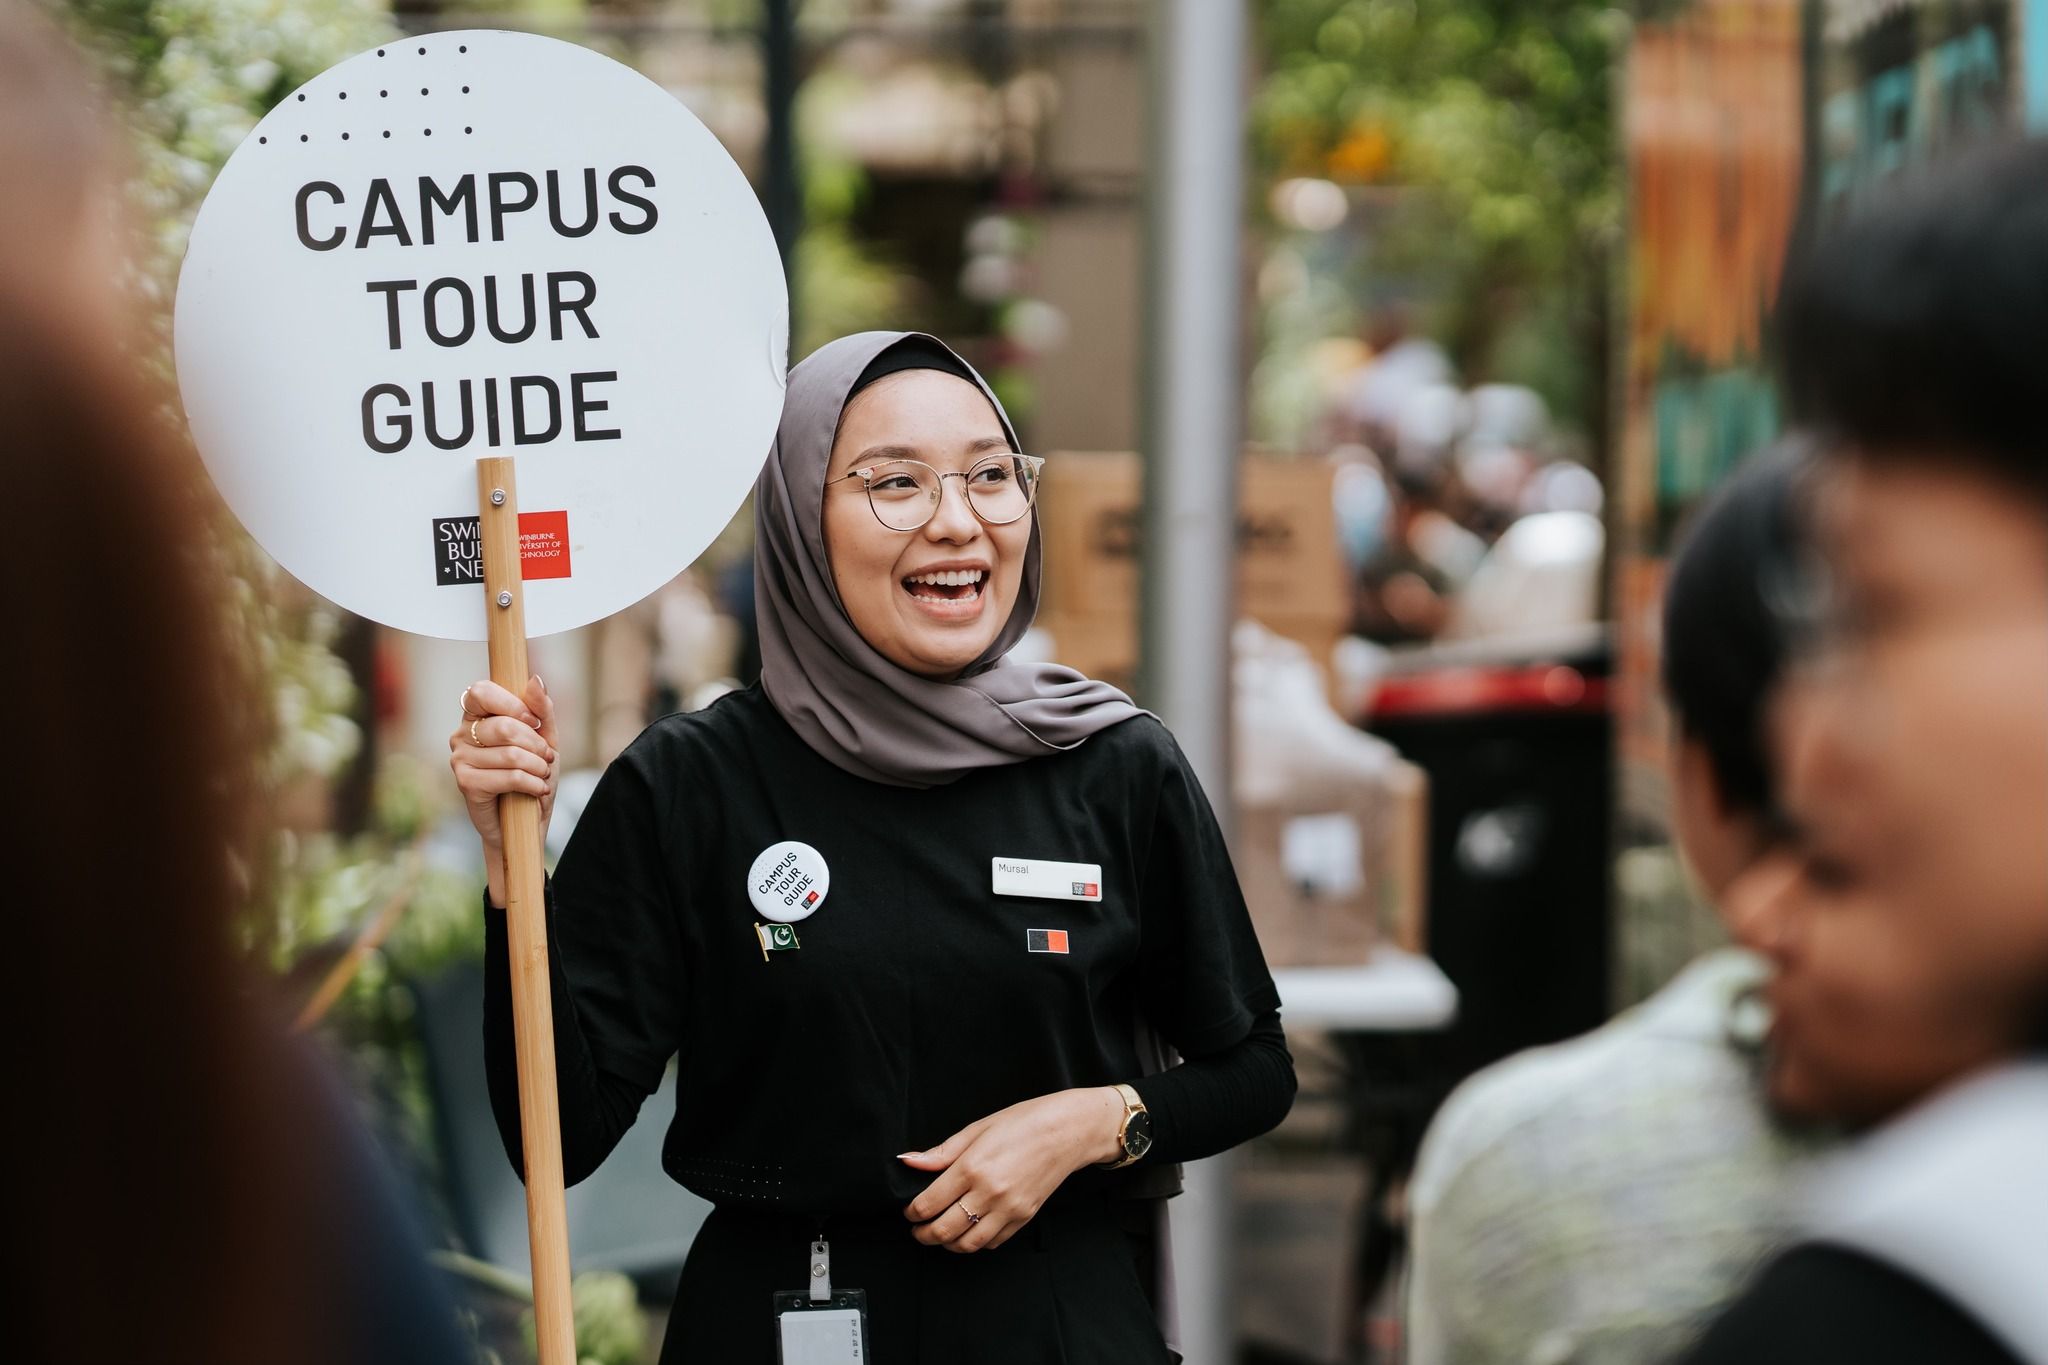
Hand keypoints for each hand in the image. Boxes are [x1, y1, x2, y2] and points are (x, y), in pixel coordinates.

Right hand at [448, 675, 558, 901]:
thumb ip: (542, 710)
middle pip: (504, 726)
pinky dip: (532, 783)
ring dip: (538, 767)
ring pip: (510, 754)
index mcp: (476, 716)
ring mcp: (459, 759)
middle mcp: (462, 734)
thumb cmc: (532, 775)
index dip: (513, 704)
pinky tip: (537, 790)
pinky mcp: (465, 783)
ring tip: (543, 775)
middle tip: (548, 758)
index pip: (482, 691)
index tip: (535, 722)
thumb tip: (535, 680)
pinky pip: (508, 776)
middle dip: (536, 744)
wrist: (526, 821)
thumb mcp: (545, 739)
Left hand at [899, 1087, 1125, 1252]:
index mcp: (972, 1167)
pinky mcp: (1024, 1218)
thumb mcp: (977, 1128)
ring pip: (968, 1244)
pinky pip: (992, 1242)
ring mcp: (1009, 1209)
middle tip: (917, 1229)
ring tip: (939, 1235)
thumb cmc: (1023, 1122)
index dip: (912, 1212)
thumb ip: (941, 1152)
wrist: (1067, 1131)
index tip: (909, 1211)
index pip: (929, 1203)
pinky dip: (975, 1242)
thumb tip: (909, 1162)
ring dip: (947, 1244)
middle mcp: (989, 1193)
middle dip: (923, 1234)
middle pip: (944, 1230)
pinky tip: (968, 1231)